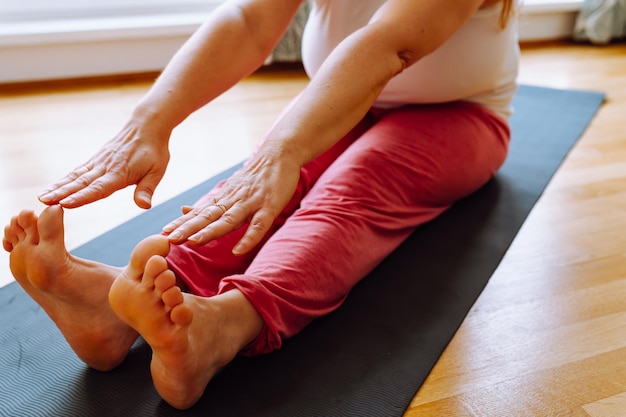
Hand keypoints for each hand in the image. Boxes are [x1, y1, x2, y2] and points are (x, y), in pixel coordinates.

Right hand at [38, 121, 170, 208]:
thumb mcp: (157, 171)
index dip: (82, 197)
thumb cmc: (154, 151)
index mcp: (120, 173)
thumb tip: (144, 206)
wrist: (147, 126)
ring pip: (75, 176)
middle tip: (43, 203)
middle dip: (62, 193)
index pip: (98, 188)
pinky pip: (78, 170)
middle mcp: (105, 167)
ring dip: (58, 187)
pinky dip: (65, 179)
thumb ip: (147, 189)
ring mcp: (99, 162)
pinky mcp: (96, 159)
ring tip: (42, 197)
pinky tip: (54, 187)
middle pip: (81, 183)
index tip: (65, 204)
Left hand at [162, 149, 300, 254]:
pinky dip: (248, 238)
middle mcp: (233, 201)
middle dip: (189, 229)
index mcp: (223, 199)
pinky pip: (258, 225)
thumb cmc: (254, 177)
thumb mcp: (228, 190)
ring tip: (193, 242)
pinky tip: (237, 251)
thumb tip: (183, 210)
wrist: (279, 155)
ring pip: (228, 220)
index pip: (199, 214)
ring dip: (211, 231)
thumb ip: (209, 204)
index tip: (163, 233)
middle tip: (170, 239)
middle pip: (208, 217)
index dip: (182, 223)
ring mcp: (251, 204)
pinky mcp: (269, 207)